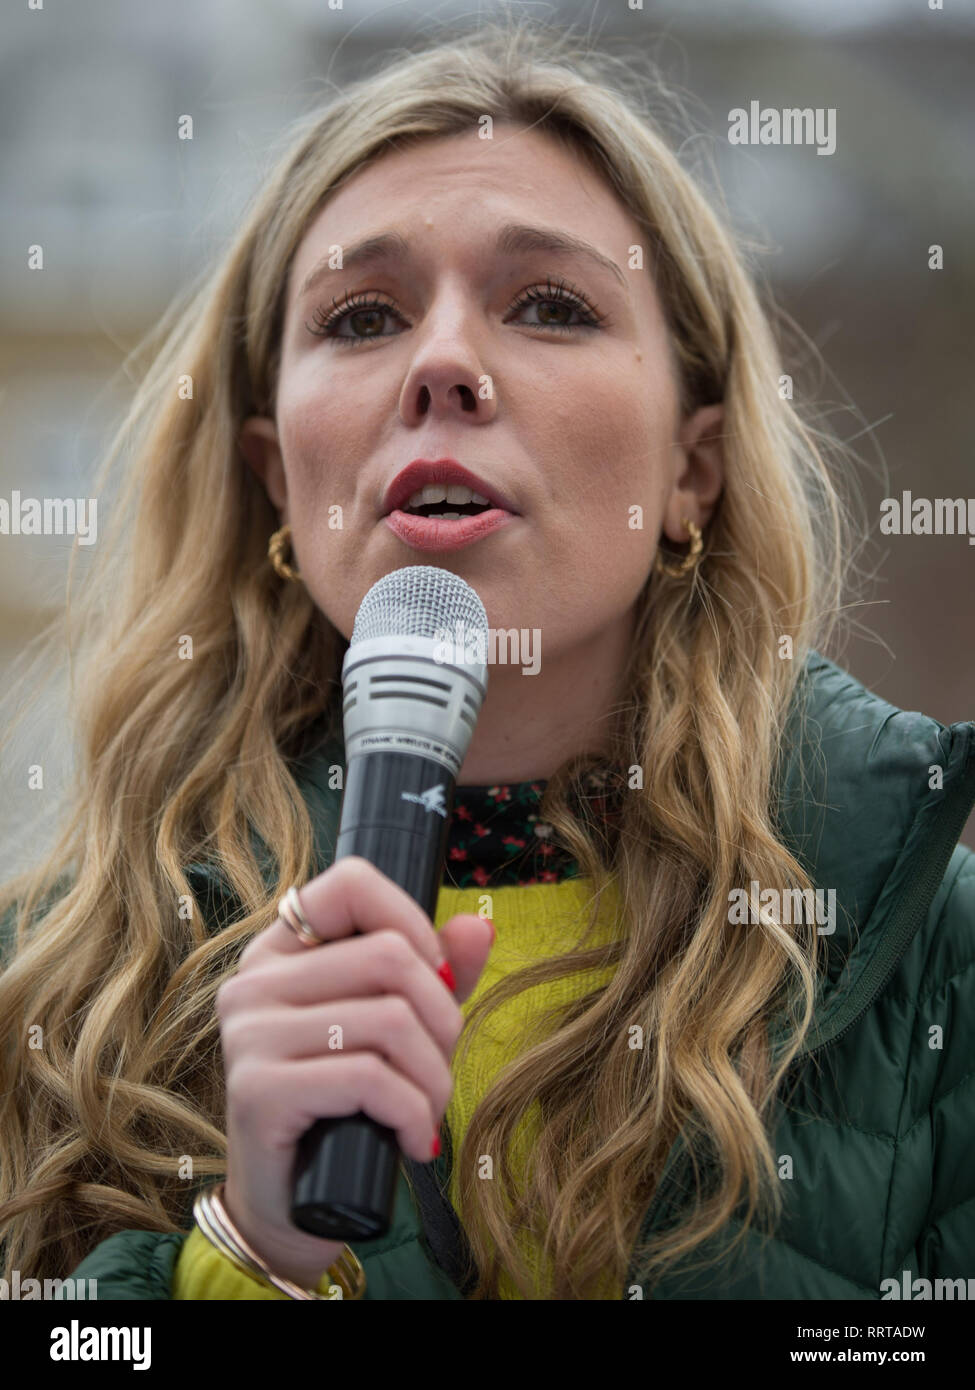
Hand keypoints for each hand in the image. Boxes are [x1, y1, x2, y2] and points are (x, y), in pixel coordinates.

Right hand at [216, 856, 493, 1287]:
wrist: (290, 1209)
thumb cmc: (346, 1108)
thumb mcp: (396, 1032)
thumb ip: (436, 975)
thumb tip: (479, 927)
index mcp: (281, 951)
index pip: (351, 883)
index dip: (413, 922)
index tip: (435, 981)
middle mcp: (254, 981)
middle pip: (389, 956)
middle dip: (441, 1019)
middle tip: (438, 1068)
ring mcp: (250, 1034)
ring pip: (389, 1019)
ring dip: (433, 1077)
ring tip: (427, 1111)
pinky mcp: (258, 1090)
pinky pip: (370, 1077)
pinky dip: (413, 1112)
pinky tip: (414, 1140)